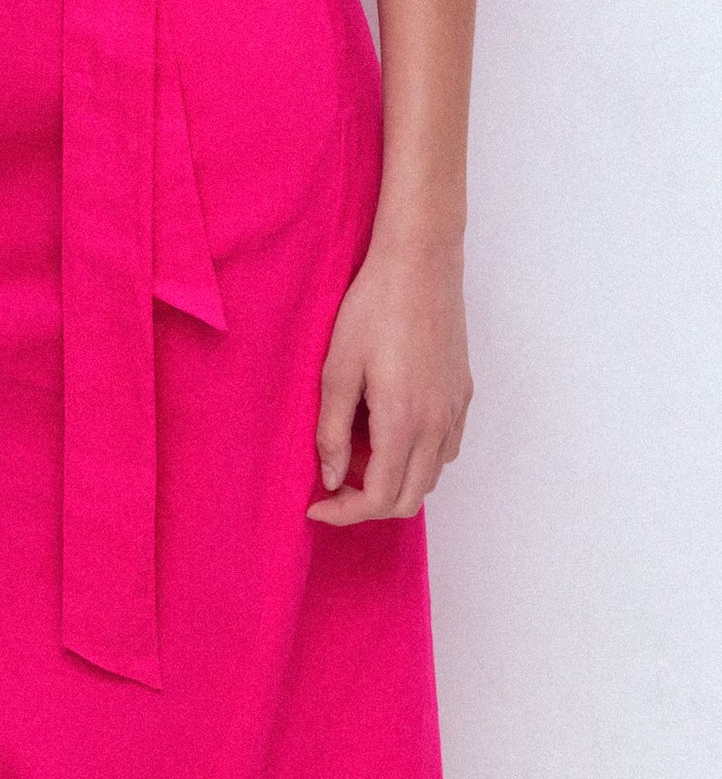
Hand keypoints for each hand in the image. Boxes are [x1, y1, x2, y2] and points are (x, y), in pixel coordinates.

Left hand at [308, 240, 472, 526]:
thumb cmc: (372, 309)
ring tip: (354, 458)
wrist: (419, 265)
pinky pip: (445, 450)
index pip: (379, 498)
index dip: (344, 513)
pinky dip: (416, 461)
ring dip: (393, 483)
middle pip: (408, 499)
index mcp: (403, 423)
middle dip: (366, 506)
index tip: (315, 506)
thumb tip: (331, 477)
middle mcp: (438, 426)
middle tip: (331, 489)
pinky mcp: (463, 395)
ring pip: (430, 477)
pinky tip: (386, 436)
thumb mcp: (337, 370)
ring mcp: (456, 411)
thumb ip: (331, 430)